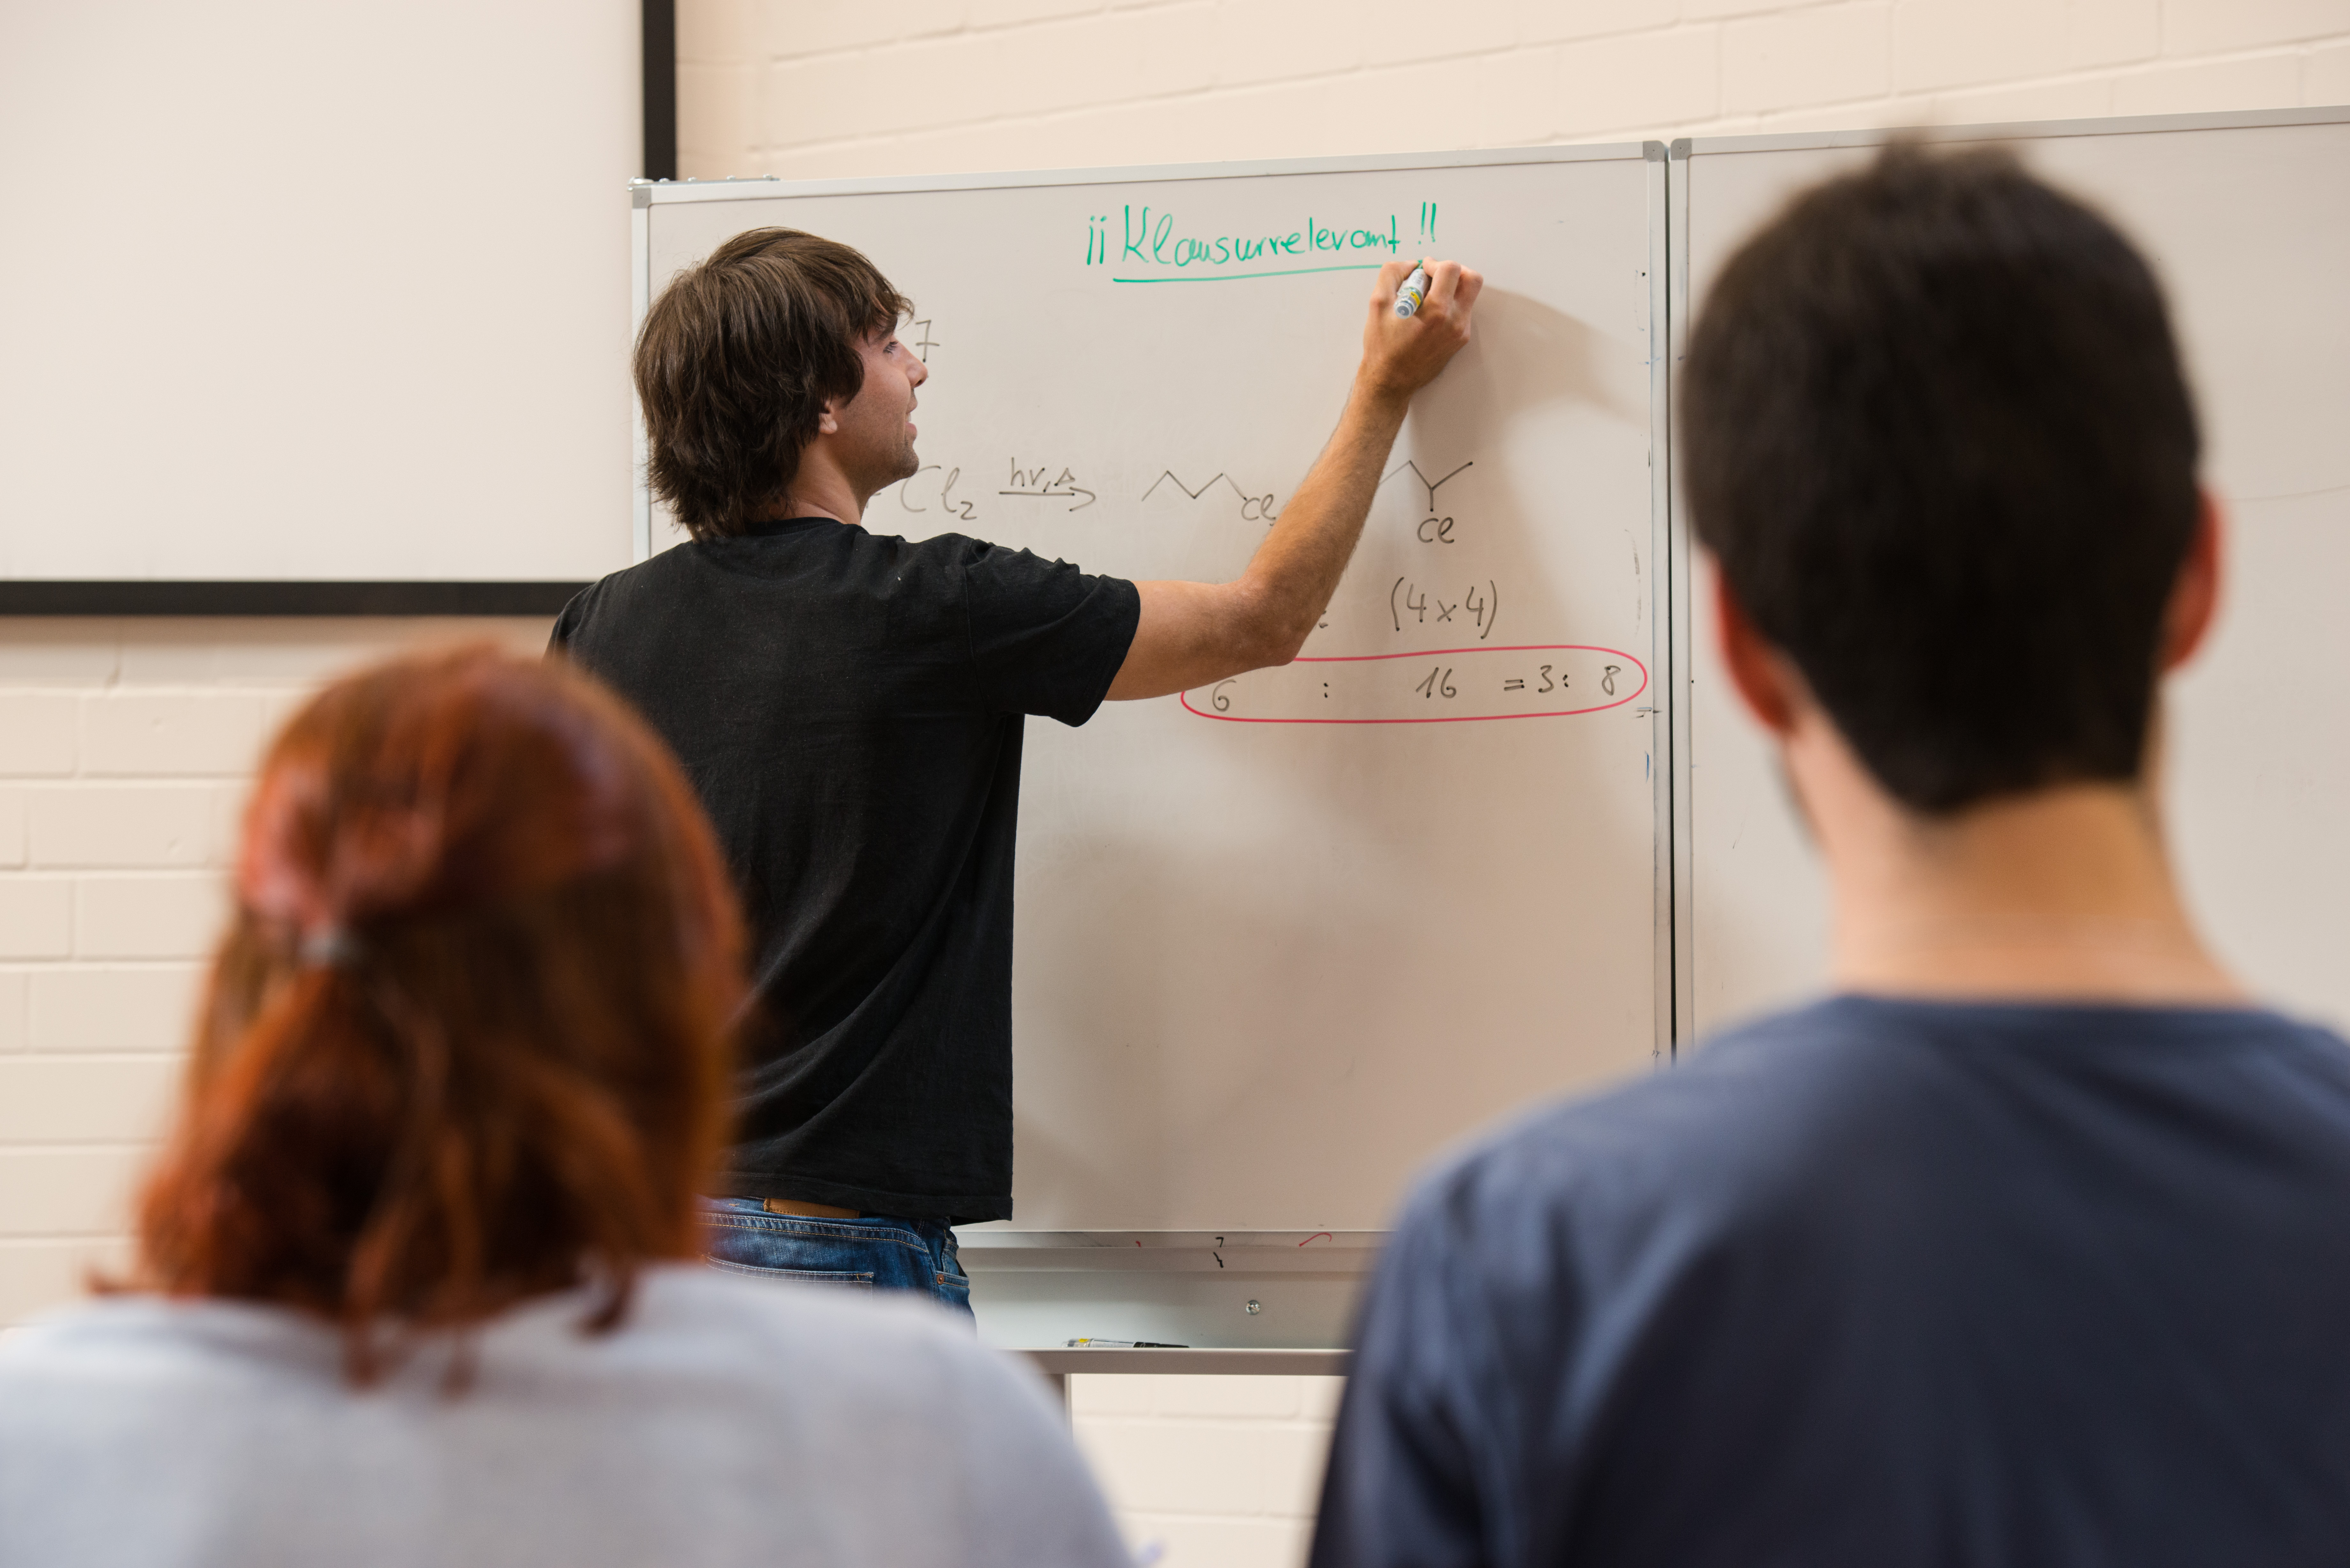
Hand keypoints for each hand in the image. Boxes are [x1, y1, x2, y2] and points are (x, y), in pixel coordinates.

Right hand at [1359, 257, 1481, 402]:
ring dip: (1451, 288)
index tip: (1421, 270)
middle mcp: (1455, 322)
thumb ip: (1392, 273)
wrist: (1390, 381)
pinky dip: (1449, 304)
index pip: (1451, 269)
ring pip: (1469, 295)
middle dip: (1452, 271)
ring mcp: (1460, 332)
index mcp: (1437, 311)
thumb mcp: (1378, 303)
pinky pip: (1463, 311)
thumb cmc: (1382, 346)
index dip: (1434, 263)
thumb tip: (1411, 264)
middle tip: (1433, 277)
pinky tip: (1429, 314)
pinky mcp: (1460, 340)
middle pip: (1471, 279)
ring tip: (1427, 298)